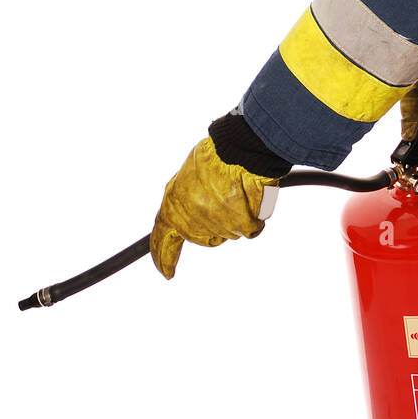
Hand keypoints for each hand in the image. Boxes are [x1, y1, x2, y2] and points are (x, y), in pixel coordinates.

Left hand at [150, 137, 277, 279]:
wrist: (238, 145)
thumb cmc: (217, 154)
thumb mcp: (189, 174)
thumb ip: (186, 197)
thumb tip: (192, 212)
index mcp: (173, 204)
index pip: (162, 238)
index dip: (163, 257)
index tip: (166, 273)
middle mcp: (190, 218)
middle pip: (204, 237)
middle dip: (215, 224)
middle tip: (225, 197)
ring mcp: (214, 223)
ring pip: (229, 231)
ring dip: (237, 214)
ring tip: (239, 189)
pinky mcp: (238, 225)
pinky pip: (251, 228)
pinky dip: (255, 215)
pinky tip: (252, 196)